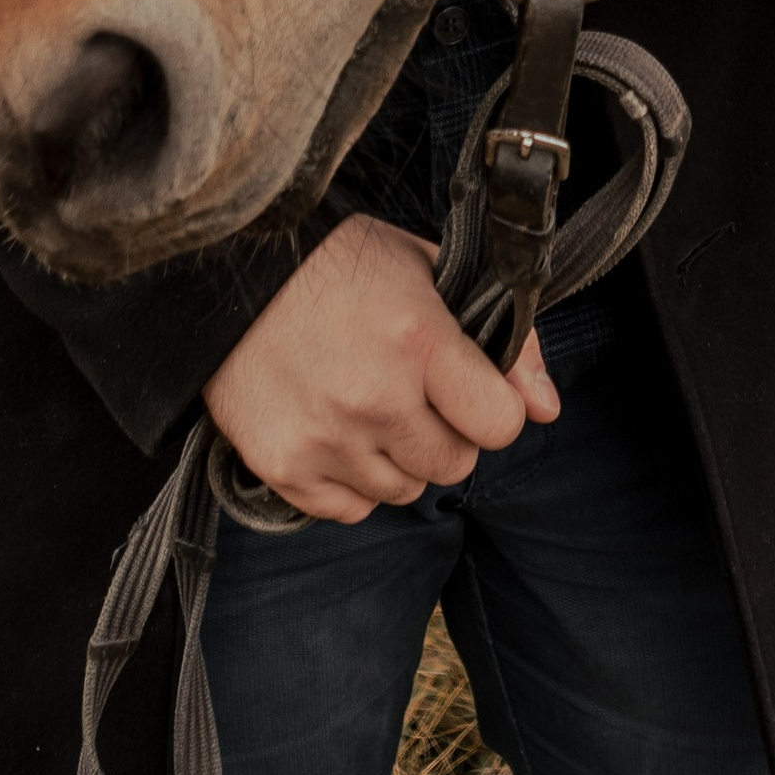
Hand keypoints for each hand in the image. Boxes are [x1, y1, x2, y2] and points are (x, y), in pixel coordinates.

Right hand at [203, 216, 557, 522]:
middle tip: (411, 390)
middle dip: (445, 432)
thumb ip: (501, 337)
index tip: (468, 386)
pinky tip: (334, 428)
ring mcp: (326, 440)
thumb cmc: (333, 264)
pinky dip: (351, 481)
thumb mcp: (426, 268)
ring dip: (397, 458)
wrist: (226, 273)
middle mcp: (375, 399)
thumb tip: (548, 409)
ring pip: (403, 493)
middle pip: (453, 465)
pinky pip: (350, 510)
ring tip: (366, 403)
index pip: (501, 425)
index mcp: (418, 341)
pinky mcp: (284, 468)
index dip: (493, 407)